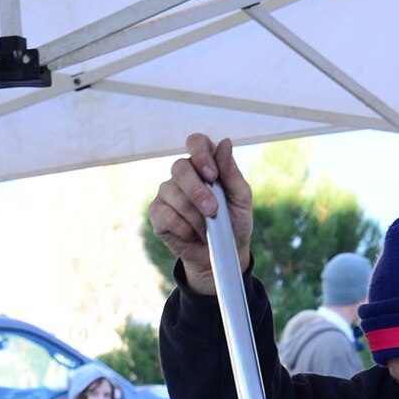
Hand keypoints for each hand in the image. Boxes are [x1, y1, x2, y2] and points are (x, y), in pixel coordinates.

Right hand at [147, 134, 252, 294]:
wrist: (221, 255)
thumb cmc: (233, 223)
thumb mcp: (241, 199)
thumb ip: (232, 172)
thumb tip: (224, 142)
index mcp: (204, 164)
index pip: (196, 142)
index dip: (201, 154)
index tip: (212, 175)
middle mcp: (183, 175)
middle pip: (180, 167)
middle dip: (198, 192)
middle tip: (213, 211)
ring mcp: (167, 192)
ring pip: (172, 193)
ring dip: (195, 216)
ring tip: (207, 229)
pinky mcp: (157, 213)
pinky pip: (166, 215)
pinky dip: (184, 228)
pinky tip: (193, 234)